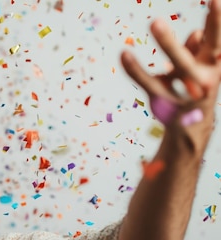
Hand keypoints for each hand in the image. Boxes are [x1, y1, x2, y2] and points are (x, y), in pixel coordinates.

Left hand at [121, 0, 220, 154]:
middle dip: (185, 37)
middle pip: (197, 54)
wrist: (192, 128)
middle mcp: (204, 79)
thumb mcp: (200, 68)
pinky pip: (148, 82)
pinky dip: (135, 69)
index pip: (216, 41)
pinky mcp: (165, 102)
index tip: (215, 0)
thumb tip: (195, 34)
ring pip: (176, 67)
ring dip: (167, 44)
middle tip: (159, 20)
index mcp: (214, 66)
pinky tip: (125, 54)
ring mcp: (185, 93)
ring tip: (155, 22)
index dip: (216, 21)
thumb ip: (197, 50)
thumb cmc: (195, 89)